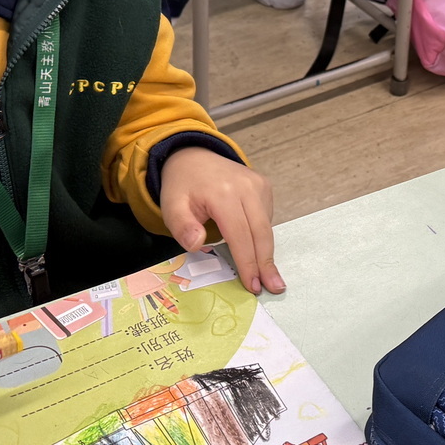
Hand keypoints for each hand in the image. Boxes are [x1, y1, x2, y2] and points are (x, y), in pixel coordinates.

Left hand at [159, 147, 284, 295]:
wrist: (193, 156)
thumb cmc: (182, 186)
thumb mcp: (171, 207)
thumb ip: (182, 227)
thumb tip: (197, 244)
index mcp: (223, 193)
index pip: (240, 234)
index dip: (247, 262)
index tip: (252, 285)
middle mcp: (246, 187)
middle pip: (261, 232)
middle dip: (266, 263)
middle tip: (274, 287)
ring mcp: (258, 185)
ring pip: (266, 227)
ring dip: (267, 253)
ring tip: (270, 277)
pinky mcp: (264, 186)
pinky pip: (266, 217)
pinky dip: (262, 236)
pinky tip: (256, 250)